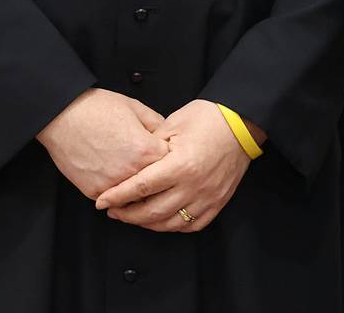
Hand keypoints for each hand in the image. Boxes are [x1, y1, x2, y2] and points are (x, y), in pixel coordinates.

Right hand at [37, 88, 167, 201]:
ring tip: (132, 172)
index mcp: (146, 151)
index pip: (172, 164)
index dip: (170, 158)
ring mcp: (112, 185)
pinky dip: (117, 191)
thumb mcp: (136, 108)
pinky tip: (115, 176)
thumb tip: (169, 137)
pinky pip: (114, 199)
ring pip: (136, 197)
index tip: (165, 154)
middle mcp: (131, 172)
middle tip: (150, 167)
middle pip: (156, 185)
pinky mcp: (94, 192)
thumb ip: (158, 125)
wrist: (62, 116)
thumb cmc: (98, 108)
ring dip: (138, 190)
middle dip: (157, 177)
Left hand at [94, 100, 251, 232]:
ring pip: (169, 223)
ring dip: (146, 223)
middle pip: (151, 212)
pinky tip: (161, 220)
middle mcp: (194, 186)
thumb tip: (130, 165)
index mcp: (181, 164)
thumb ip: (150, 146)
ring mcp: (207, 197)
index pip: (140, 187)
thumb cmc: (209, 117)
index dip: (117, 196)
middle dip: (127, 214)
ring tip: (133, 216)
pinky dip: (172, 226)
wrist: (241, 122)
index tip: (101, 201)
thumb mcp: (173, 124)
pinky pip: (191, 225)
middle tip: (112, 211)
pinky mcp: (217, 202)